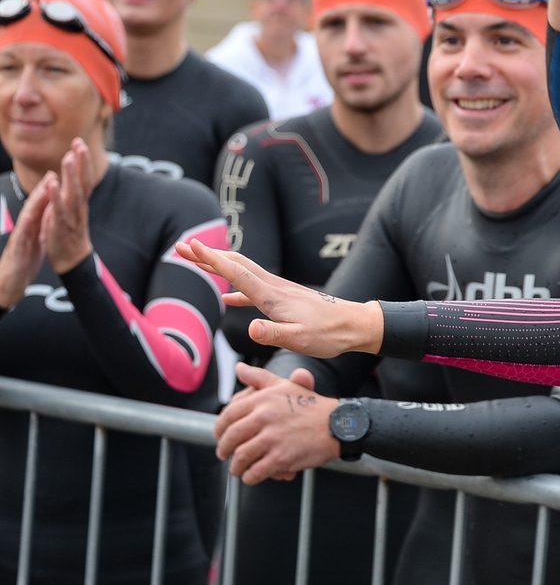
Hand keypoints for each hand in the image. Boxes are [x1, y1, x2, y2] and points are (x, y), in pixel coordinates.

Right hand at [0, 173, 52, 307]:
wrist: (12, 279)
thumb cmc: (25, 256)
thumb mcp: (37, 235)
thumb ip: (41, 221)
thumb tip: (49, 208)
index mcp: (34, 223)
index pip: (44, 203)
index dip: (53, 188)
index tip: (62, 173)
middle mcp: (27, 226)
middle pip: (36, 204)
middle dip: (46, 187)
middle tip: (55, 171)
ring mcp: (21, 235)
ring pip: (29, 214)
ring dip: (37, 200)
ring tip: (45, 186)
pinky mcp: (18, 248)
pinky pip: (23, 235)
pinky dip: (27, 224)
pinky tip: (31, 215)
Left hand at [42, 138, 93, 273]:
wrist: (72, 259)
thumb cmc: (70, 233)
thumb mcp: (71, 210)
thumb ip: (70, 194)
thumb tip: (67, 178)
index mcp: (79, 201)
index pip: (84, 177)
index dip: (83, 160)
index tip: (79, 142)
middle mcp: (78, 205)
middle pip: (82, 180)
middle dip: (81, 161)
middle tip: (79, 142)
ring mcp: (71, 214)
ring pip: (73, 191)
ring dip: (71, 174)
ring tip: (68, 157)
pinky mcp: (61, 224)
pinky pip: (59, 207)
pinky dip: (56, 194)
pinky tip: (52, 182)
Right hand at [175, 240, 384, 356]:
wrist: (354, 326)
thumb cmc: (329, 334)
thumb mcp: (299, 339)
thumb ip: (273, 334)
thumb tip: (249, 328)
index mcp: (272, 296)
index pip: (236, 271)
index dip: (211, 258)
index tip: (190, 245)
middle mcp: (273, 287)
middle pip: (235, 264)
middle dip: (207, 255)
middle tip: (181, 247)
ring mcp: (279, 291)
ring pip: (243, 273)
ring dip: (218, 266)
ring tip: (197, 263)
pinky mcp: (284, 299)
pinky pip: (253, 290)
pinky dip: (235, 289)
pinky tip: (226, 299)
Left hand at [215, 363, 339, 483]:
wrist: (338, 425)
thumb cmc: (313, 407)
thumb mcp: (286, 386)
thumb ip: (259, 378)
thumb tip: (239, 368)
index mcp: (263, 400)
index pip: (228, 415)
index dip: (219, 429)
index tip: (220, 436)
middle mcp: (265, 417)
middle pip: (231, 438)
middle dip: (224, 450)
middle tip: (225, 455)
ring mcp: (272, 439)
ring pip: (240, 457)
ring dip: (236, 467)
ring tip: (239, 469)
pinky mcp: (281, 458)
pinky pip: (255, 472)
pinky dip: (251, 477)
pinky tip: (253, 475)